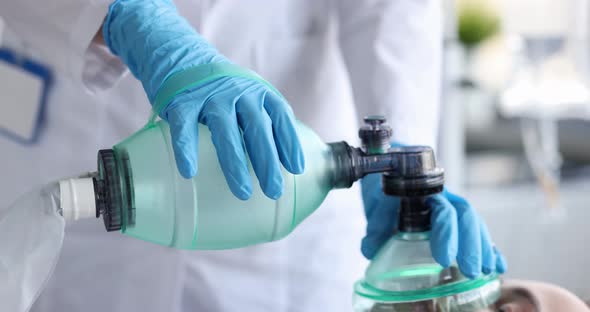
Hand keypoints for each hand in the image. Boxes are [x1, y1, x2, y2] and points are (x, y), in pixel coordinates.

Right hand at [103, 0, 304, 199]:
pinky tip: (190, 172)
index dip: (290, 142)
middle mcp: (238, 91)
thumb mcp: (249, 95)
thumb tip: (280, 163)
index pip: (280, 116)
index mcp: (259, 92)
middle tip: (274, 190)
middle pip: (257, 128)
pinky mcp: (182, 100)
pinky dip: (187, 149)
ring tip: (243, 192)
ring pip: (225, 130)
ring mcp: (209, 95)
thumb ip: (263, 120)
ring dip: (234, 163)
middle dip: (267, 161)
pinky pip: (184, 127)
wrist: (181, 55)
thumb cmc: (222, 88)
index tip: (296, 169)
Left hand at [361, 173, 506, 277]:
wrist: (389, 167)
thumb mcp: (377, 200)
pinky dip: (488, 247)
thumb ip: (376, 222)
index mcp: (425, 191)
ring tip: (488, 271)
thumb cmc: (384, 184)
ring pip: (474, 222)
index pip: (442, 210)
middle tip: (471, 270)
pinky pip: (475, 231)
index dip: (446, 233)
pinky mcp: (454, 219)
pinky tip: (497, 265)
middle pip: (465, 216)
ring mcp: (451, 207)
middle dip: (471, 244)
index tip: (444, 258)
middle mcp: (443, 197)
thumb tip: (370, 249)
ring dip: (483, 247)